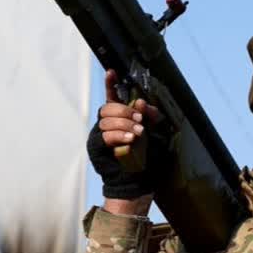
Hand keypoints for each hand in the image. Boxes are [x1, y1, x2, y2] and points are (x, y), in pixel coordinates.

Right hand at [87, 70, 163, 202]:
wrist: (138, 181)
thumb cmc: (147, 157)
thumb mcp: (155, 133)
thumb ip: (150, 117)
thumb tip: (141, 103)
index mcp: (119, 118)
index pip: (112, 97)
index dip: (110, 84)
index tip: (111, 71)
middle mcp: (106, 124)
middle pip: (108, 107)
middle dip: (124, 110)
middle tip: (139, 120)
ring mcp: (99, 136)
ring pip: (106, 121)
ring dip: (124, 124)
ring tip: (138, 134)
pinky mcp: (96, 148)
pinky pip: (104, 136)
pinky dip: (118, 135)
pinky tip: (130, 139)